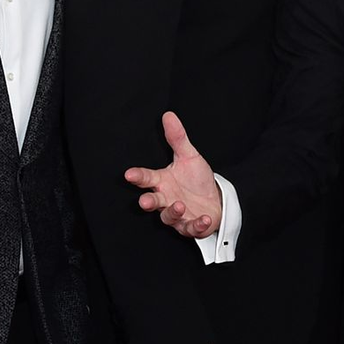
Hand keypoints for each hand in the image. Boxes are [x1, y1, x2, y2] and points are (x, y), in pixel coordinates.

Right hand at [126, 111, 221, 237]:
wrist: (214, 200)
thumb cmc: (196, 179)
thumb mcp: (189, 156)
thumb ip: (178, 138)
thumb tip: (168, 115)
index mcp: (163, 181)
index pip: (146, 178)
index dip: (138, 176)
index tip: (129, 174)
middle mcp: (166, 198)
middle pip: (153, 201)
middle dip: (148, 202)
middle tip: (145, 201)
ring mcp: (177, 214)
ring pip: (169, 216)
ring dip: (173, 212)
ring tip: (180, 205)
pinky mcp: (190, 225)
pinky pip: (191, 228)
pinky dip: (197, 225)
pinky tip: (204, 218)